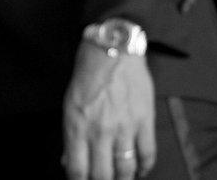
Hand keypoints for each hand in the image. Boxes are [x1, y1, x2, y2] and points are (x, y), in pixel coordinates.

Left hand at [62, 44, 156, 179]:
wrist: (113, 49)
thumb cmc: (87, 74)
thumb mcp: (70, 103)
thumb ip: (71, 136)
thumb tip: (69, 162)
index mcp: (76, 125)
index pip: (77, 169)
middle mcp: (99, 130)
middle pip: (102, 175)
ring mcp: (124, 127)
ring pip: (126, 169)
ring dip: (124, 179)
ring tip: (122, 179)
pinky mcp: (144, 121)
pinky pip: (147, 154)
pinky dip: (144, 167)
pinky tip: (140, 170)